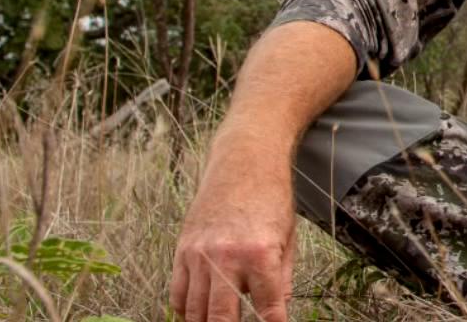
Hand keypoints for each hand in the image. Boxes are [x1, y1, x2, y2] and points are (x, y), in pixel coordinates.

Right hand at [170, 132, 295, 321]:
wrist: (244, 160)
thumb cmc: (271, 196)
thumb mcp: (288, 236)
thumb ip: (282, 277)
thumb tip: (278, 309)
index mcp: (260, 255)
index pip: (267, 308)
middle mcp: (227, 257)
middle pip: (220, 318)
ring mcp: (200, 254)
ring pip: (194, 311)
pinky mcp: (183, 249)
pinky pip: (178, 292)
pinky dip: (185, 309)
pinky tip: (197, 314)